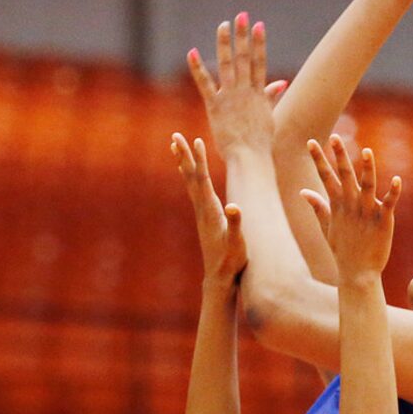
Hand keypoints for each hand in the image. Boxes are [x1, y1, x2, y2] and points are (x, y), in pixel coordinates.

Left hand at [171, 133, 246, 283]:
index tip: (196, 141)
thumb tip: (235, 207)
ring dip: (183, 163)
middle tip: (175, 136)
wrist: (220, 277)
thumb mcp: (237, 243)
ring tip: (175, 147)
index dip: (199, 160)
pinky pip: (194, 191)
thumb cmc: (231, 260)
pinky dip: (190, 177)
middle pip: (191, 177)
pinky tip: (187, 172)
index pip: (203, 180)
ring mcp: (202, 213)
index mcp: (210, 211)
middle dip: (184, 156)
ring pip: (190, 182)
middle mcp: (202, 209)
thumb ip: (236, 225)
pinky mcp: (205, 217)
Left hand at [187, 14, 286, 161]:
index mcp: (259, 94)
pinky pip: (205, 84)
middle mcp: (245, 92)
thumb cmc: (260, 142)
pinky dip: (198, 68)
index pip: (259, 63)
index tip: (259, 25)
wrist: (250, 158)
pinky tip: (192, 52)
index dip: (259, 43)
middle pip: (244, 58)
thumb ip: (271, 96)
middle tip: (241, 16)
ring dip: (225, 44)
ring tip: (223, 25)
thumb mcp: (268, 116)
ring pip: (227, 66)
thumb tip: (280, 82)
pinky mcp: (215, 107)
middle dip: (242, 36)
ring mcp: (230, 98)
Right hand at [301, 136, 400, 279]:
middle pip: (344, 176)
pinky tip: (397, 180)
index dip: (318, 160)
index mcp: (337, 206)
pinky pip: (389, 203)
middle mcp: (351, 206)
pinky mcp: (383, 221)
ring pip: (367, 186)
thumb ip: (318, 208)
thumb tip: (303, 192)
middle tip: (334, 137)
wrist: (358, 274)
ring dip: (367, 169)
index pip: (325, 178)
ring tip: (367, 151)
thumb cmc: (342, 251)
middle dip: (339, 156)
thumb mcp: (326, 228)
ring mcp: (367, 213)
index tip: (311, 142)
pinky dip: (393, 192)